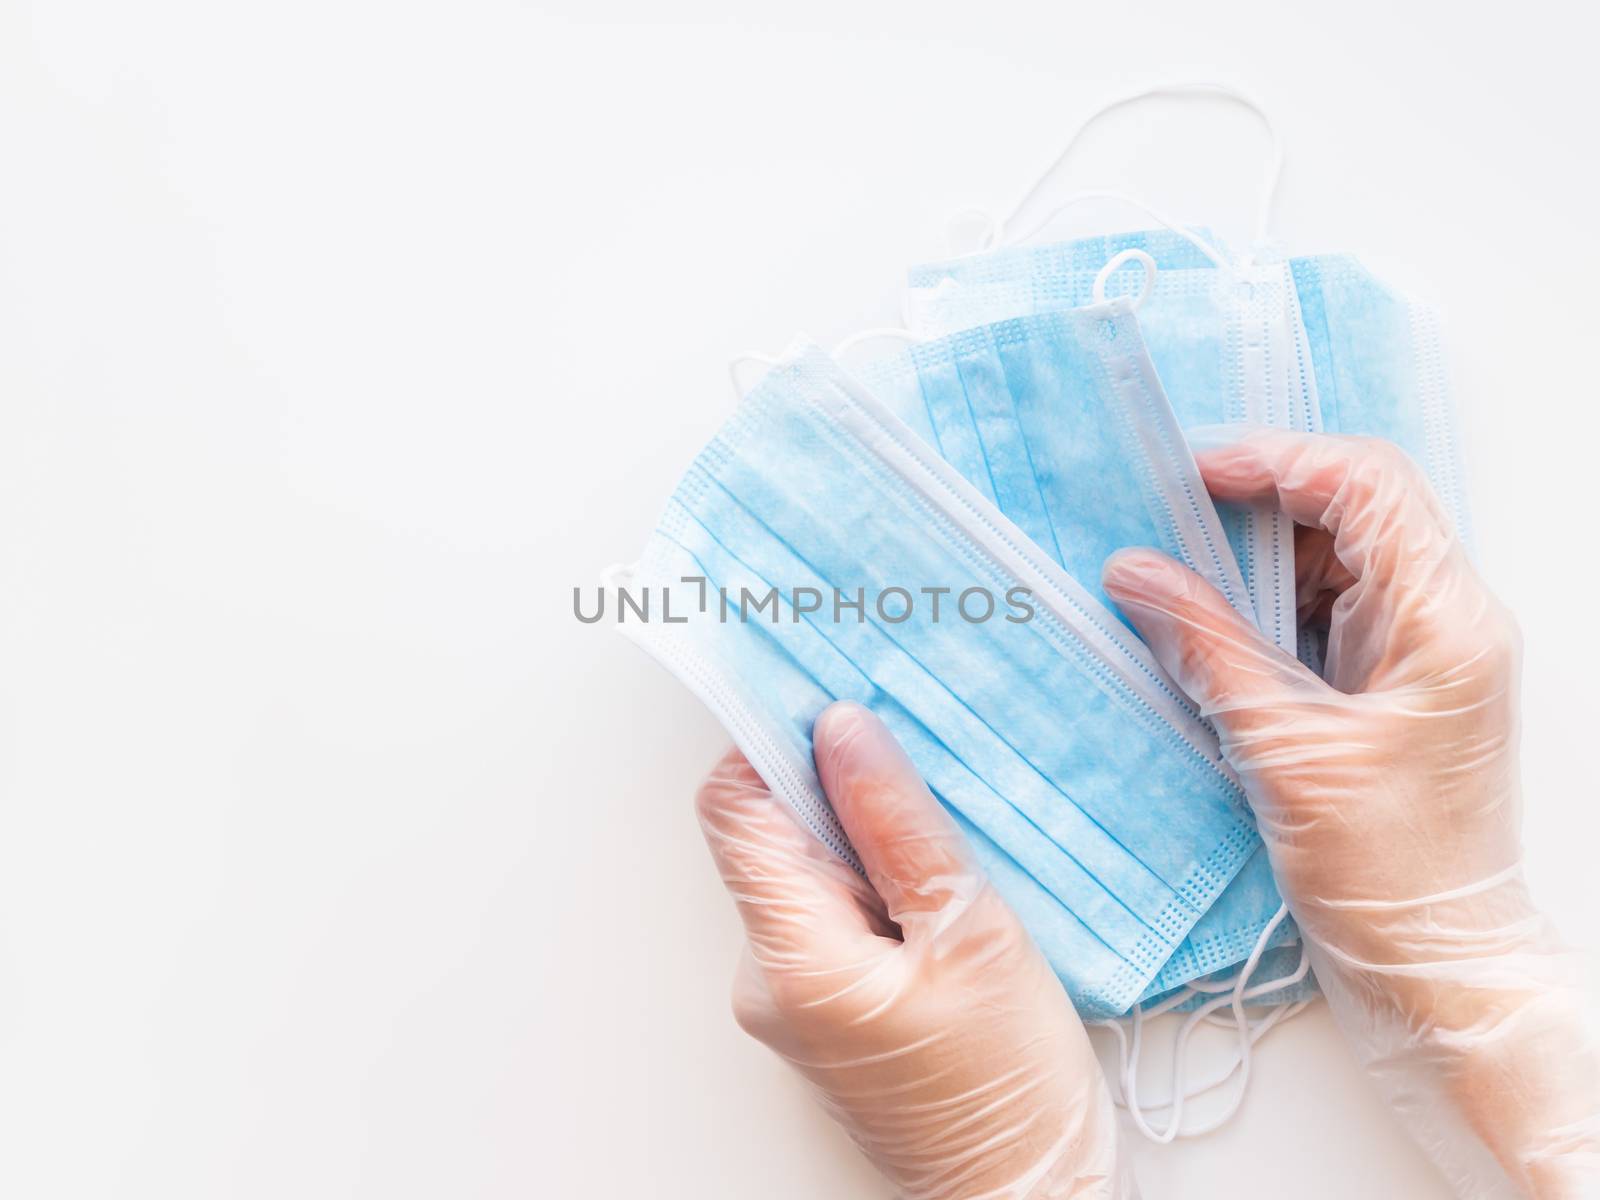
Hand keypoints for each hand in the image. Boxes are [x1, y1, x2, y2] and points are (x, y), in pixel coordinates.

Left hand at [696, 702, 1132, 1199]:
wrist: (1020, 1196)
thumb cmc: (1006, 1088)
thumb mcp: (970, 935)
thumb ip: (899, 825)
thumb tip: (842, 728)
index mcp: (792, 956)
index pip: (735, 806)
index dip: (773, 737)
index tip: (834, 693)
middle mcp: (770, 973)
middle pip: (767, 830)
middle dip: (831, 776)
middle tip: (912, 744)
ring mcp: (794, 991)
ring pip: (805, 865)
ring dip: (861, 825)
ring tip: (940, 814)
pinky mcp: (827, 1000)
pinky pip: (831, 906)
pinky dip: (874, 872)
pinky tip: (937, 871)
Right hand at [1102, 430, 1599, 1199]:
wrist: (1433, 961)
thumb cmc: (1390, 872)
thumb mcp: (1282, 752)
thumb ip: (1207, 648)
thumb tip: (1135, 573)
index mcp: (1444, 622)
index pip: (1368, 487)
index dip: (1278, 463)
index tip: (1194, 476)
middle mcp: (1443, 622)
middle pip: (1352, 513)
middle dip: (1257, 507)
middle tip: (1168, 519)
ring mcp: (1419, 653)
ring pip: (1334, 562)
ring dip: (1254, 562)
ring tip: (1176, 574)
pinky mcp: (1390, 686)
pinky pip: (1324, 614)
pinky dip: (1264, 609)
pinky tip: (1206, 625)